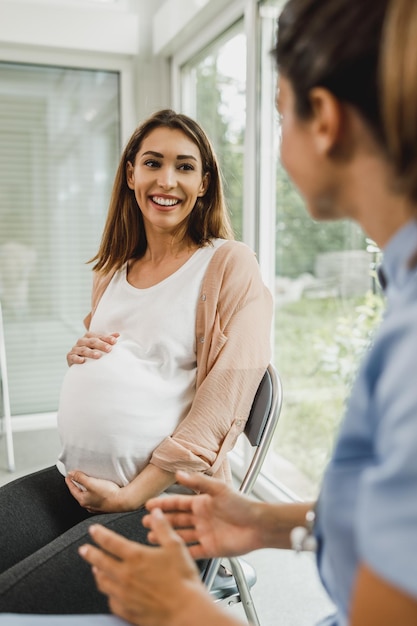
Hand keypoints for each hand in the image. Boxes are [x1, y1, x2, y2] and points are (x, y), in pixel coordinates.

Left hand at [65, 471, 123, 512]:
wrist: (122, 501)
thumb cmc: (108, 494)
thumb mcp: (91, 483)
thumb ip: (80, 478)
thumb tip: (72, 474)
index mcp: (83, 500)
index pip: (72, 490)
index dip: (70, 482)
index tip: (68, 476)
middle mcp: (89, 505)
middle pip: (80, 493)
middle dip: (78, 485)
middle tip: (76, 478)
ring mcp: (97, 506)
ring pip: (88, 496)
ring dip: (87, 489)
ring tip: (88, 482)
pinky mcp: (105, 505)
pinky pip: (96, 497)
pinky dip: (95, 492)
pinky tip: (99, 489)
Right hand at [66, 331, 119, 364]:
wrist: (79, 362)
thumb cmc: (92, 352)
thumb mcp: (99, 345)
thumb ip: (106, 340)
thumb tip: (118, 334)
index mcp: (89, 336)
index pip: (99, 336)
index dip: (107, 338)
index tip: (115, 341)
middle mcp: (82, 341)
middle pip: (92, 341)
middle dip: (101, 345)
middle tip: (109, 349)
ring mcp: (75, 348)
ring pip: (83, 349)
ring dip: (91, 352)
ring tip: (98, 356)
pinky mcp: (70, 356)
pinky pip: (73, 357)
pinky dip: (77, 359)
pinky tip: (82, 361)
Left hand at [78, 513, 208, 625]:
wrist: (185, 611)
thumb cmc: (183, 580)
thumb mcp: (176, 546)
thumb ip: (163, 527)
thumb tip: (155, 513)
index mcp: (136, 557)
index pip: (110, 542)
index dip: (99, 534)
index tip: (93, 530)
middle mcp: (125, 575)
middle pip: (100, 562)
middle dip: (90, 553)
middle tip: (84, 549)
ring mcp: (124, 594)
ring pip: (103, 582)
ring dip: (97, 573)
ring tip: (95, 569)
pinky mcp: (127, 611)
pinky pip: (111, 601)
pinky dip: (108, 593)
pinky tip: (110, 592)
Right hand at [144, 471, 263, 558]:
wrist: (259, 525)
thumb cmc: (243, 505)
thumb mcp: (219, 489)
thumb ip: (198, 482)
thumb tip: (180, 473)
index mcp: (202, 502)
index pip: (178, 503)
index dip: (163, 504)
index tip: (149, 504)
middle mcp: (202, 518)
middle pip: (176, 520)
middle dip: (161, 521)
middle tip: (145, 522)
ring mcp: (205, 534)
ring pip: (181, 535)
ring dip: (167, 536)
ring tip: (151, 538)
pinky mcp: (211, 548)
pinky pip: (193, 551)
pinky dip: (182, 552)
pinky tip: (170, 553)